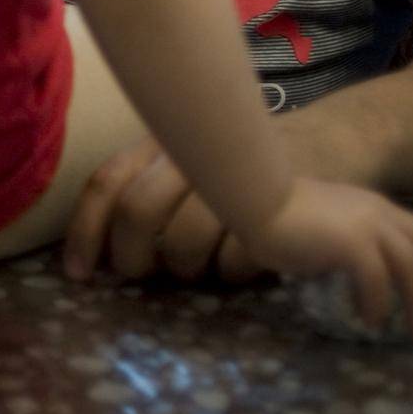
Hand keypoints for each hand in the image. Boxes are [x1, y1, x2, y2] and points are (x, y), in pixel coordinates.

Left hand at [63, 138, 258, 283]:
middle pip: (138, 212)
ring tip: (203, 268)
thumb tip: (99, 256)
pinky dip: (234, 271)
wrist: (333, 137)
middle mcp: (190, 153)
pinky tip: (247, 260)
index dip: (85, 232)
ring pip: (185, 242)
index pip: (106, 182)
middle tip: (144, 276)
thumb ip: (145, 192)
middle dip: (132, 258)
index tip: (79, 275)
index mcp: (160, 142)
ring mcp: (231, 177)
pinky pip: (236, 257)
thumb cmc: (244, 163)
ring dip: (186, 270)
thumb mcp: (189, 163)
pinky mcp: (275, 205)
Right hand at [236, 178, 412, 340]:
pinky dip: (379, 305)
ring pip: (412, 270)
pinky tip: (371, 321)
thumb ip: (342, 238)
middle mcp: (380, 214)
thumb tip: (344, 269)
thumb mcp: (324, 220)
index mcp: (374, 206)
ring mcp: (369, 228)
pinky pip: (378, 282)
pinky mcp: (353, 245)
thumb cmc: (277, 210)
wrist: (257, 199)